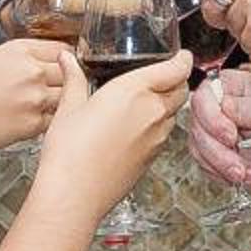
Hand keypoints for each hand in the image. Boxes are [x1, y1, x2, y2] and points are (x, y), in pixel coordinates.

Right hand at [0, 38, 74, 149]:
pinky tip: (30, 119)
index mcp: (22, 50)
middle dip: (67, 81)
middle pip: (71, 73)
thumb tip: (60, 58)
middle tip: (54, 89)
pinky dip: (48, 121)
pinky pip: (55, 120)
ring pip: (68, 97)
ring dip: (61, 102)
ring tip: (40, 106)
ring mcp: (35, 98)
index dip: (68, 59)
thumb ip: (29, 56)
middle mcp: (31, 71)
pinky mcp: (34, 123)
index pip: (65, 49)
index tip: (67, 67)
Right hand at [32, 48, 191, 214]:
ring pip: (173, 114)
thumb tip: (67, 60)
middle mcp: (153, 112)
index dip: (182, 59)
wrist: (74, 196)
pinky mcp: (153, 158)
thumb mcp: (68, 108)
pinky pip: (163, 134)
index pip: (174, 68)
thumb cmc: (69, 152)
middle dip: (177, 81)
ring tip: (145, 102)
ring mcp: (156, 138)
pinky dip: (157, 126)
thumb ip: (74, 79)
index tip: (182, 55)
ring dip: (166, 105)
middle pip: (180, 90)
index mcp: (134, 91)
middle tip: (164, 75)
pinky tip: (134, 128)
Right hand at [187, 65, 250, 188]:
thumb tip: (226, 107)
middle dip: (220, 155)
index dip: (213, 120)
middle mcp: (212, 106)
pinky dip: (228, 177)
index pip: (203, 98)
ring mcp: (209, 130)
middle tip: (240, 169)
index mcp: (225, 85)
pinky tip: (250, 177)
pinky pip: (209, 167)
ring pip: (201, 153)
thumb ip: (250, 108)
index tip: (231, 137)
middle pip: (199, 131)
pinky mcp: (212, 151)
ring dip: (227, 170)